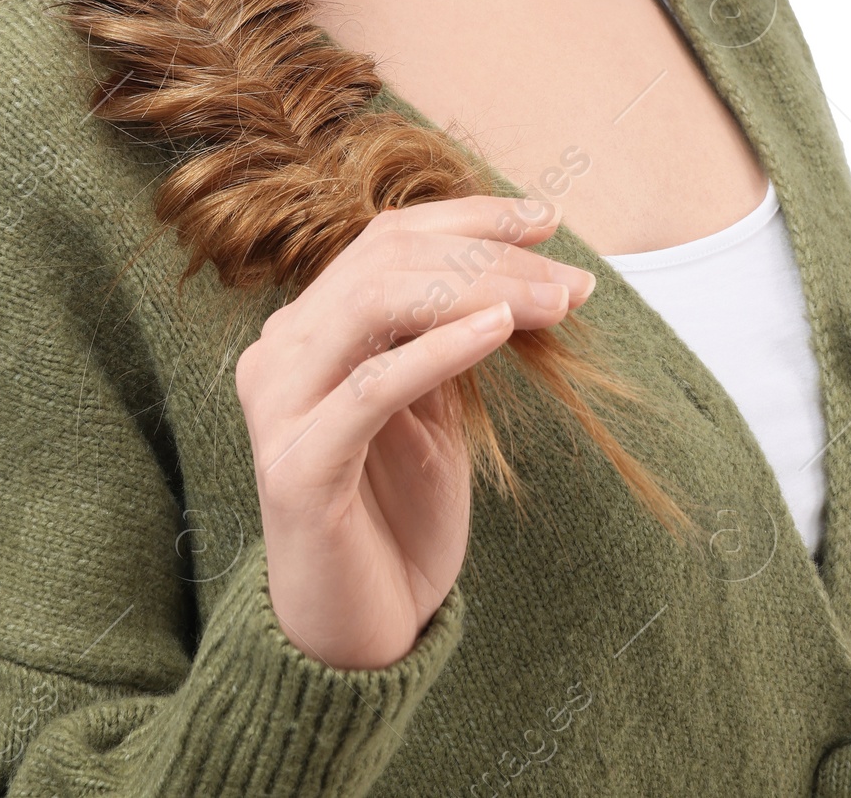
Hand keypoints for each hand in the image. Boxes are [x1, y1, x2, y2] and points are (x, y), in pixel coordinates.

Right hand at [232, 193, 595, 669]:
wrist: (360, 633)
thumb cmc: (397, 516)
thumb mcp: (433, 405)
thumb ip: (446, 332)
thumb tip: (519, 262)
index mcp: (308, 327)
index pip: (386, 238)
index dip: (469, 217)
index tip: (547, 218)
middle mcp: (280, 350)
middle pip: (387, 259)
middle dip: (489, 255)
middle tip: (572, 280)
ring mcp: (279, 404)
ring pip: (375, 302)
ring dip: (478, 288)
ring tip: (553, 302)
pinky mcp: (296, 466)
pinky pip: (372, 387)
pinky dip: (441, 348)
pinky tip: (500, 330)